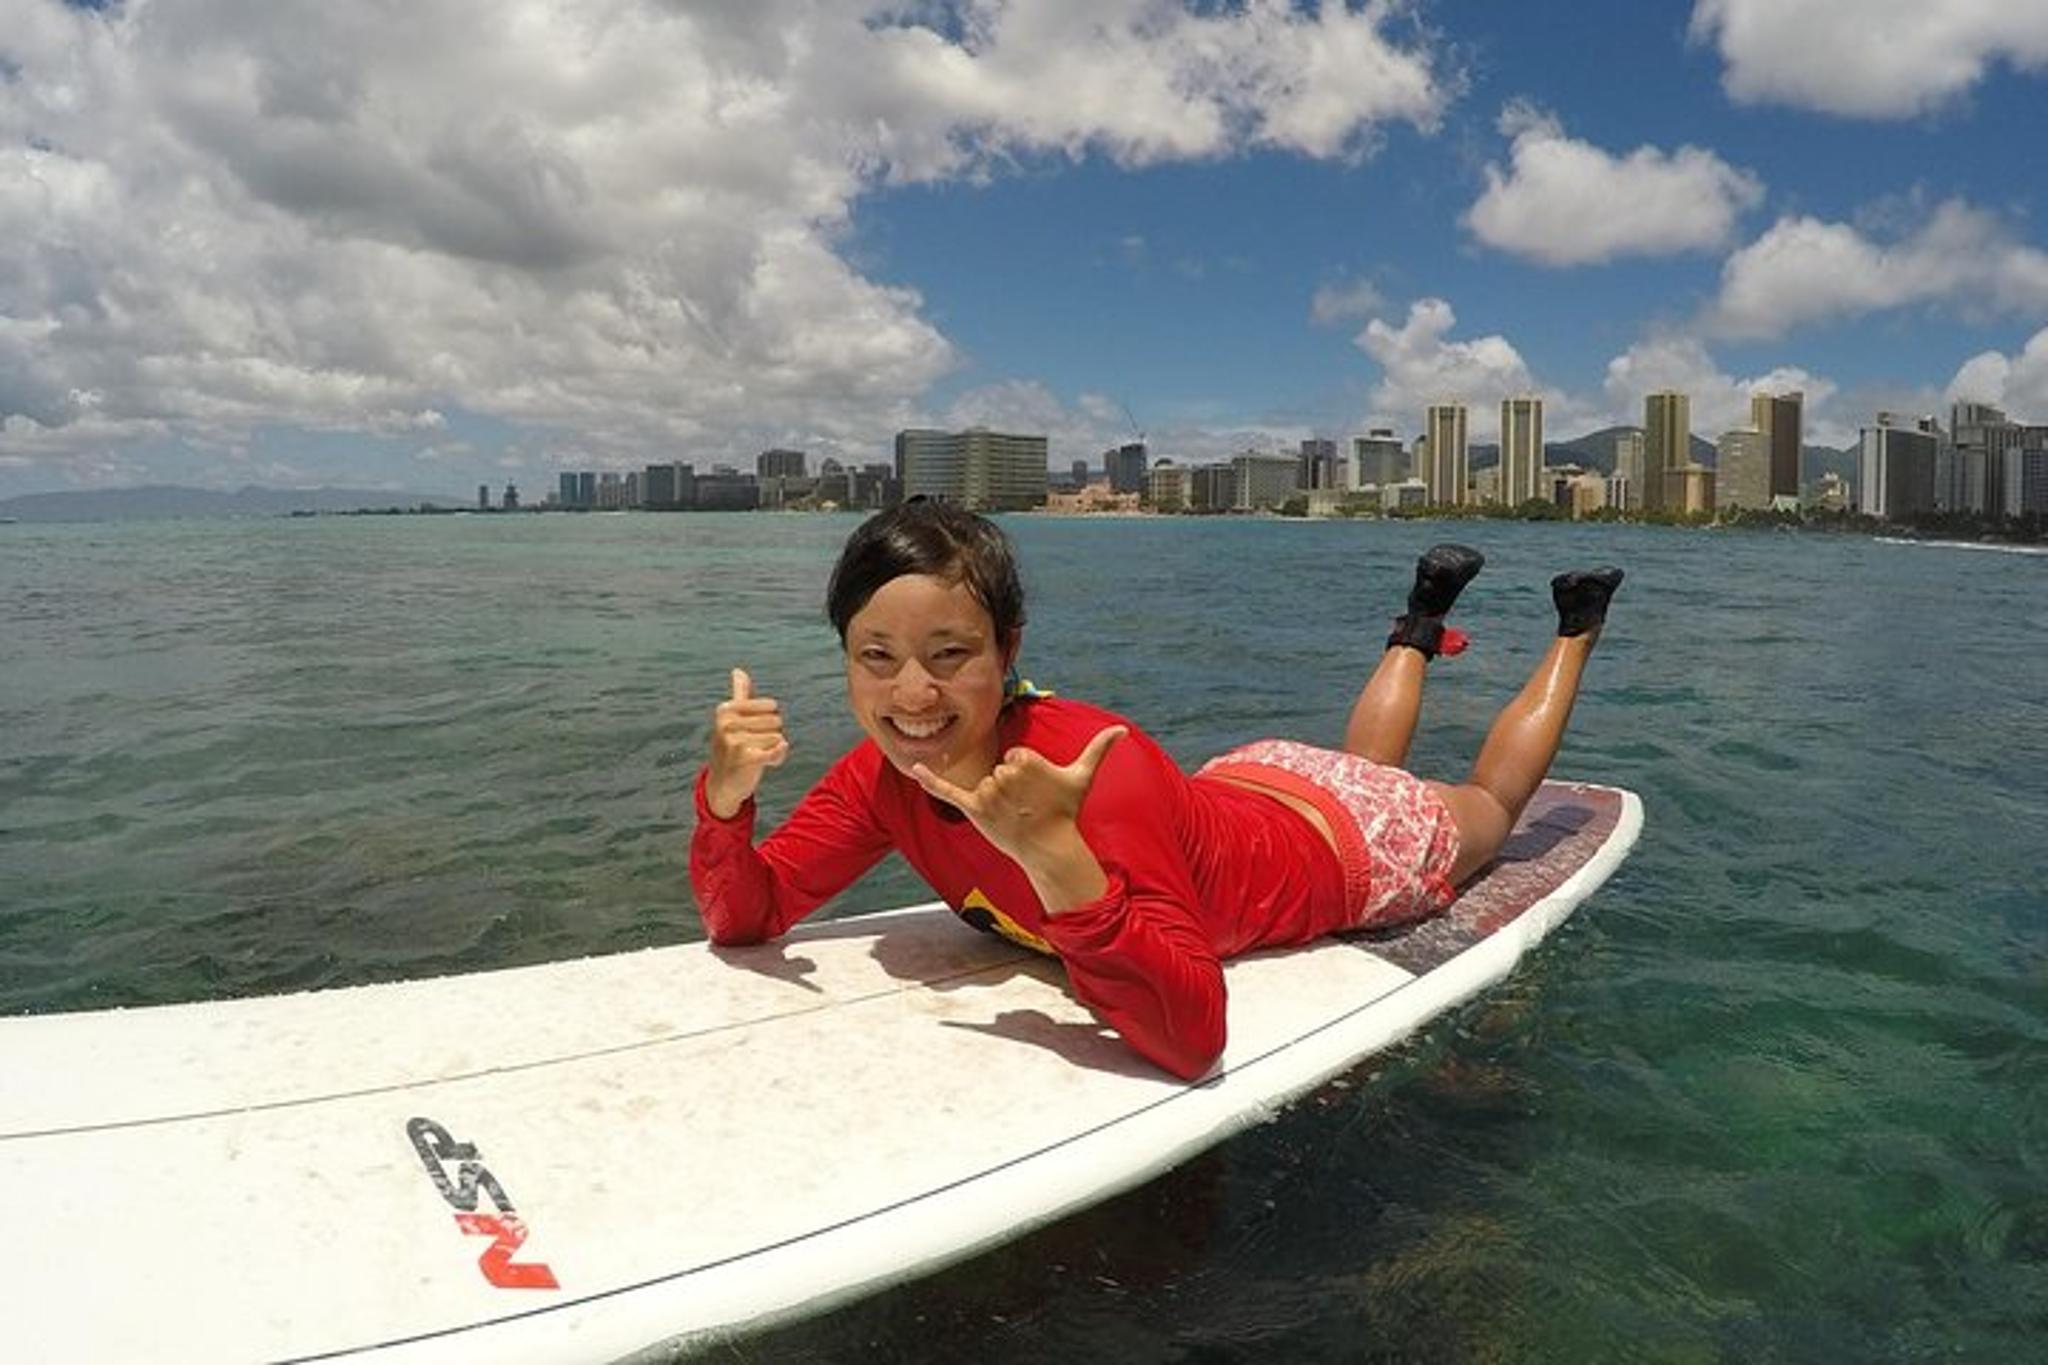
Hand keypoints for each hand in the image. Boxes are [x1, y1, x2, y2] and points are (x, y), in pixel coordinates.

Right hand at [705, 667, 788, 818]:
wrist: (722, 784)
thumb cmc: (732, 748)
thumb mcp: (732, 719)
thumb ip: (739, 694)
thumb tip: (738, 671)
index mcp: (726, 709)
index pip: (771, 706)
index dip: (770, 720)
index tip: (754, 731)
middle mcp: (727, 723)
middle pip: (776, 721)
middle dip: (772, 736)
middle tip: (755, 747)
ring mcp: (735, 741)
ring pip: (778, 737)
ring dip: (774, 749)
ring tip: (757, 756)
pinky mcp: (746, 759)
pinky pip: (778, 750)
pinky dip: (779, 757)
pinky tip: (769, 763)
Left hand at [909, 726, 1126, 866]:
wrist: (1049, 847)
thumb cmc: (1065, 810)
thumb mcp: (1081, 776)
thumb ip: (1099, 749)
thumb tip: (1124, 729)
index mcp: (1025, 759)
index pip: (1015, 756)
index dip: (1027, 773)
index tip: (1038, 791)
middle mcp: (1004, 775)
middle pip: (999, 770)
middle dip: (1012, 787)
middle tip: (1028, 805)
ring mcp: (988, 793)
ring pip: (985, 783)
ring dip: (997, 798)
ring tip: (1014, 814)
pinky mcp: (973, 809)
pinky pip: (947, 791)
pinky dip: (930, 780)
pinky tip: (916, 766)